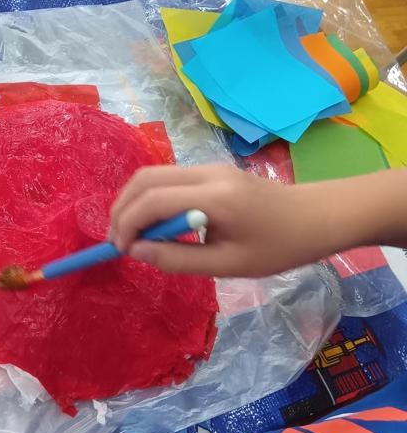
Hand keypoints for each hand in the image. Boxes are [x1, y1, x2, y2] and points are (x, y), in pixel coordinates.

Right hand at [109, 163, 343, 277]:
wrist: (315, 217)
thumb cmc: (278, 247)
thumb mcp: (228, 265)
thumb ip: (178, 259)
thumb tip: (136, 251)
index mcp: (214, 197)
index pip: (153, 200)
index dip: (128, 224)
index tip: (121, 251)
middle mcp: (206, 172)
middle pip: (145, 179)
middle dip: (122, 209)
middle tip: (117, 241)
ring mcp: (209, 167)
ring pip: (153, 175)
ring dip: (134, 202)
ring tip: (131, 235)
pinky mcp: (211, 171)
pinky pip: (169, 179)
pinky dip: (151, 198)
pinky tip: (155, 225)